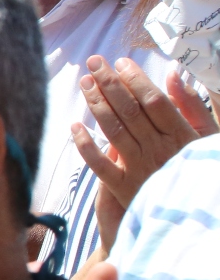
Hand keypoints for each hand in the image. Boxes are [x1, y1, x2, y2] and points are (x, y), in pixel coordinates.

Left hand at [76, 56, 215, 252]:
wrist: (195, 217)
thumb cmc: (203, 168)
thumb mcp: (209, 136)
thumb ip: (194, 105)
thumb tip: (174, 73)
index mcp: (181, 135)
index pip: (154, 101)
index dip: (135, 79)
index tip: (121, 62)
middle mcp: (159, 150)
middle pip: (130, 111)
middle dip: (109, 84)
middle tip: (93, 62)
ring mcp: (140, 169)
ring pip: (114, 131)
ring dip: (96, 105)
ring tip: (85, 82)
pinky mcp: (124, 189)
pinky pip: (100, 165)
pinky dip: (85, 145)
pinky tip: (74, 126)